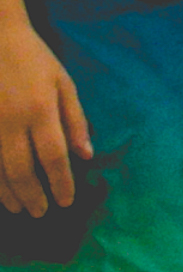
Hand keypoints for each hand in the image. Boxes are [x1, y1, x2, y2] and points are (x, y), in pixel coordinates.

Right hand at [0, 20, 90, 216]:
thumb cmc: (33, 58)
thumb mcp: (63, 82)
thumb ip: (75, 120)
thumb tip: (86, 156)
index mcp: (41, 110)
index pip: (54, 156)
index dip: (61, 182)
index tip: (67, 201)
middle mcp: (10, 121)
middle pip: (21, 169)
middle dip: (33, 194)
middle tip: (42, 213)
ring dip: (7, 193)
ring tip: (19, 208)